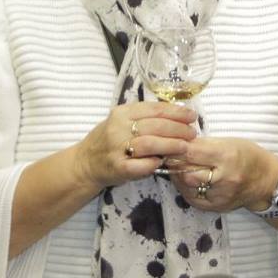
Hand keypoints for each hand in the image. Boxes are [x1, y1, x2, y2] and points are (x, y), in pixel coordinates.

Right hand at [74, 102, 198, 190]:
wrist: (85, 163)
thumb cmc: (108, 140)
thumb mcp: (121, 121)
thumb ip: (144, 117)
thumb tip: (177, 114)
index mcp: (121, 113)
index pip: (154, 109)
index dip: (176, 112)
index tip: (191, 116)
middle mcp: (118, 128)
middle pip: (155, 125)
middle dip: (178, 129)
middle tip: (192, 133)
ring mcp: (117, 148)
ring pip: (150, 144)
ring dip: (171, 145)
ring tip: (185, 147)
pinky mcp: (117, 168)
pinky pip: (141, 165)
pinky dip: (155, 163)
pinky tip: (163, 162)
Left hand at [170, 137, 277, 214]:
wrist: (266, 181)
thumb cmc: (248, 156)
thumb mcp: (229, 142)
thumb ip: (203, 143)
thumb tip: (178, 142)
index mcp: (228, 156)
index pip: (192, 153)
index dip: (176, 148)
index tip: (168, 143)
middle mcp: (224, 178)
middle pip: (187, 172)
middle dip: (175, 163)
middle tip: (168, 155)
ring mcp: (220, 196)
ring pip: (187, 186)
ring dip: (177, 175)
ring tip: (176, 167)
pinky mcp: (217, 207)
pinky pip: (192, 198)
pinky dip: (184, 188)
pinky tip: (184, 180)